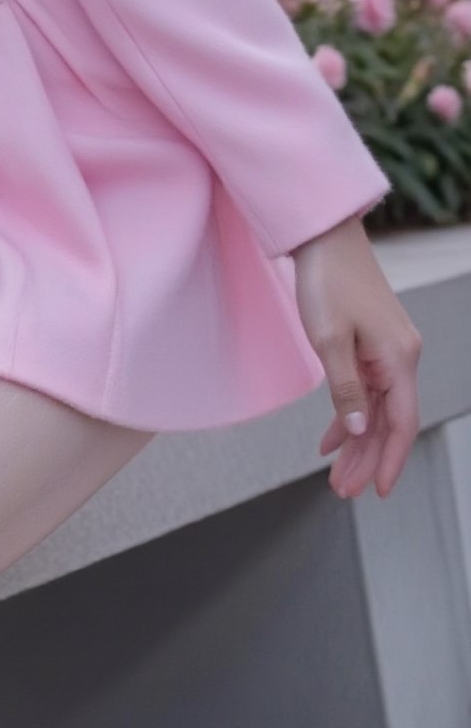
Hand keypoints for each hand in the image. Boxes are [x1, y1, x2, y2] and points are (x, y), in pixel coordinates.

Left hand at [291, 215, 421, 498]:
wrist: (324, 237)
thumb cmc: (327, 281)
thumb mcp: (329, 340)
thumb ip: (345, 389)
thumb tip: (359, 431)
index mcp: (398, 359)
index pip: (402, 423)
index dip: (392, 460)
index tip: (378, 490)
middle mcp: (400, 358)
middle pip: (388, 422)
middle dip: (367, 459)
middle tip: (342, 490)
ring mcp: (387, 352)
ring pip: (376, 410)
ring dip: (357, 443)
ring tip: (335, 475)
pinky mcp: (372, 345)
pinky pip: (366, 391)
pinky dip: (349, 416)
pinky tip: (330, 440)